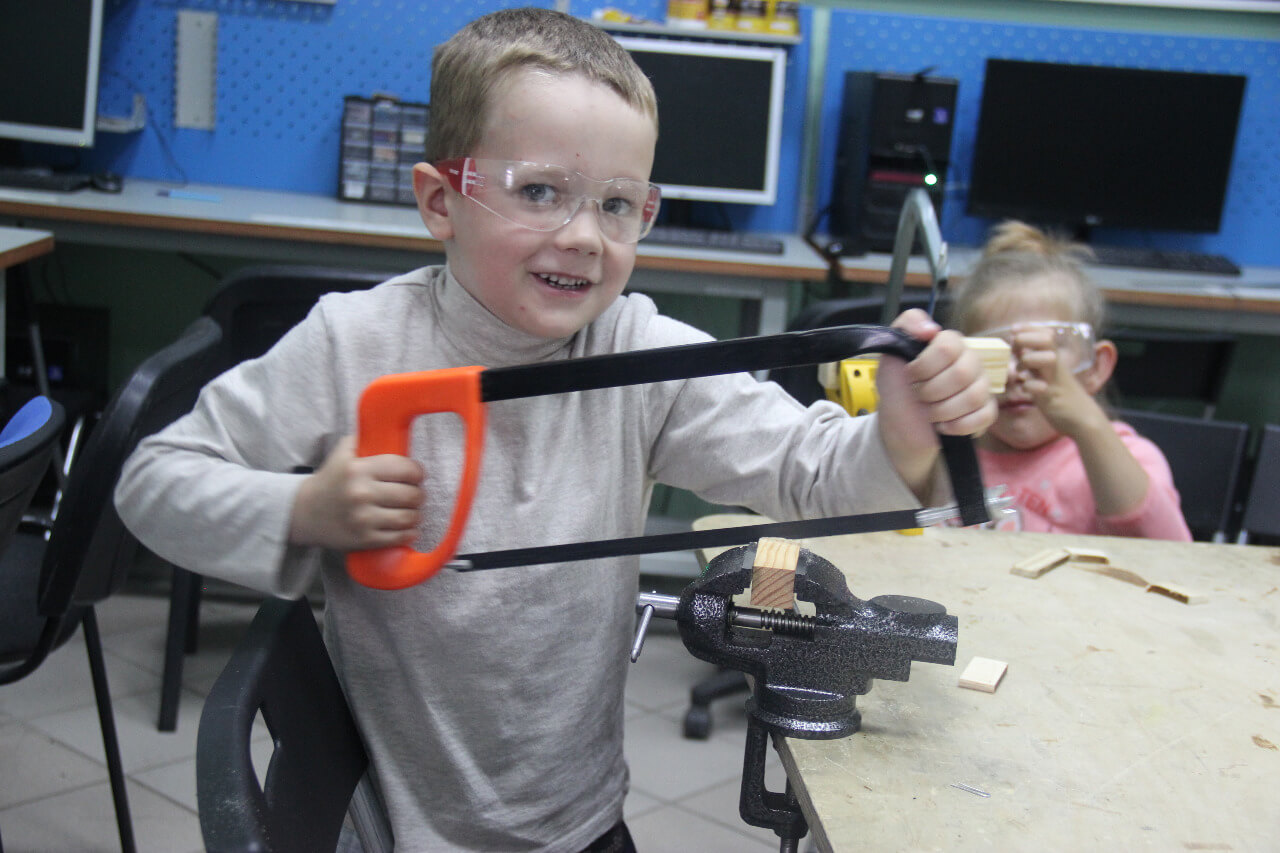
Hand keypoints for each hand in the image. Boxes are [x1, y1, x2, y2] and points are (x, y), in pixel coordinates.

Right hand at [289, 436, 424, 550]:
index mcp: (358, 470)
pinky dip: (409, 532)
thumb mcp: (342, 453)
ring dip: (416, 514)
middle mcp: (361, 493)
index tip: (416, 475)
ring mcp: (363, 519)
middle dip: (418, 494)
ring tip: (412, 510)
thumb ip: (364, 438)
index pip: (405, 468)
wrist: (304, 513)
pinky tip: (408, 527)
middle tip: (414, 494)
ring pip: (409, 517)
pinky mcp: (364, 539)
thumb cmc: (330, 480)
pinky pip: (400, 537)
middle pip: (411, 494)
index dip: (417, 472)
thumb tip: (388, 424)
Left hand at [875, 309, 995, 499]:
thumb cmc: (897, 388)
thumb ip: (907, 326)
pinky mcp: (985, 412)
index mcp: (950, 344)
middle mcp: (970, 362)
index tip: (909, 374)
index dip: (924, 365)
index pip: (948, 346)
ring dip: (941, 410)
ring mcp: (981, 387)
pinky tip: (942, 425)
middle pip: (962, 373)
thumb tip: (931, 329)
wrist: (899, 425)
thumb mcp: (891, 354)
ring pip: (974, 396)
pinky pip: (984, 416)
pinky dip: (956, 425)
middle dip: (931, 391)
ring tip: (927, 412)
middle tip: (917, 395)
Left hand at [1008, 325, 1107, 437]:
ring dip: (1028, 360)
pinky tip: (1024, 389)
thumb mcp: (1047, 375)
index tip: (1013, 328)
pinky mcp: (1052, 399)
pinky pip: (1040, 388)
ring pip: (1047, 360)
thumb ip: (1034, 362)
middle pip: (1046, 341)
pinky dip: (1028, 386)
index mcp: (1056, 360)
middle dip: (1026, 339)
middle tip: (1014, 346)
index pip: (1046, 335)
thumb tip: (1017, 350)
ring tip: (1020, 371)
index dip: (1029, 328)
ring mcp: (1056, 381)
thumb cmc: (1061, 395)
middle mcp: (1057, 367)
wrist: (1082, 418)